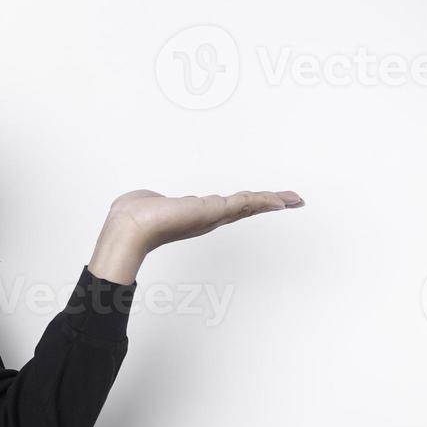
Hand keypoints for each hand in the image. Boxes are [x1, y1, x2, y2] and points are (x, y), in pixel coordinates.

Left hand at [88, 188, 305, 284]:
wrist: (131, 226)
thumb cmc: (132, 217)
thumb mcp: (148, 204)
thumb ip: (154, 203)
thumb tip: (149, 201)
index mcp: (194, 215)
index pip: (227, 208)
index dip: (245, 204)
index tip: (261, 201)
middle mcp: (208, 218)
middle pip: (246, 207)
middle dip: (269, 203)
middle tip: (292, 201)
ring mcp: (213, 216)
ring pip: (250, 205)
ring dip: (274, 201)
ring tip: (295, 199)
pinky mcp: (215, 211)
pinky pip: (247, 203)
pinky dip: (266, 201)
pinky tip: (283, 200)